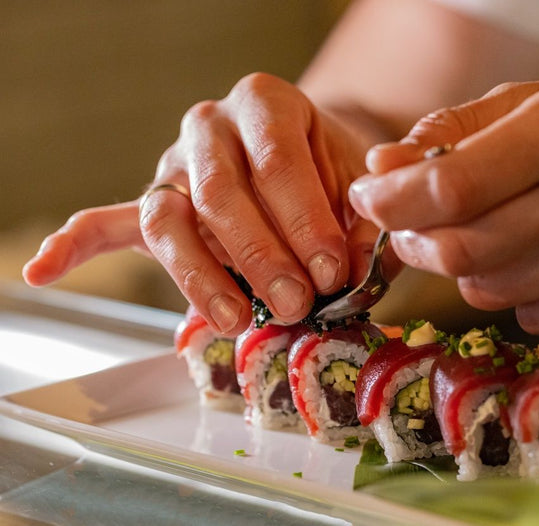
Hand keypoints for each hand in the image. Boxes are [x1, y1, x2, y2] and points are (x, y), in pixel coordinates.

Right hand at [24, 73, 384, 333]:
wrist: (311, 155)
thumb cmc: (334, 171)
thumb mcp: (360, 184)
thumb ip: (362, 221)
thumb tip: (351, 270)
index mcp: (266, 103)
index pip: (278, 163)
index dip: (306, 223)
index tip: (333, 272)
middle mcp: (211, 126)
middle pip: (221, 193)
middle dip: (260, 256)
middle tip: (294, 304)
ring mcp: (176, 165)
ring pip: (170, 218)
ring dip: (199, 275)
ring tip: (230, 318)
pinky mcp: (156, 203)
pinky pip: (108, 220)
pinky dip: (76, 246)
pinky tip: (43, 271)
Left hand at [350, 76, 538, 335]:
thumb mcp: (537, 102)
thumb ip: (453, 131)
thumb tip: (379, 168)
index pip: (452, 185)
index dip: (393, 201)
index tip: (369, 198)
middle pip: (460, 250)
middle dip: (415, 242)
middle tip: (412, 225)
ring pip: (487, 291)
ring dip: (466, 267)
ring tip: (491, 232)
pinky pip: (528, 317)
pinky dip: (515, 293)